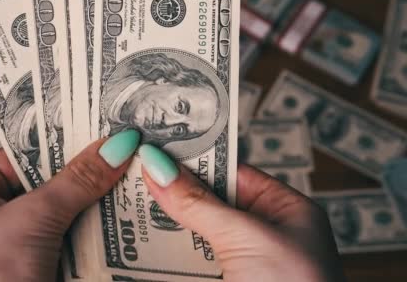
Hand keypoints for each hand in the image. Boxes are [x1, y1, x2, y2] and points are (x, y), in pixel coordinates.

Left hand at [0, 130, 140, 281]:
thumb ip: (76, 181)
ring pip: (62, 213)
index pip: (21, 151)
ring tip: (133, 180)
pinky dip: (93, 234)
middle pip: (45, 182)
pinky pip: (69, 241)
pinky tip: (124, 219)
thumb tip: (115, 146)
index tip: (101, 127)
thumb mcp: (32, 218)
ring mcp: (12, 244)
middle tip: (126, 154)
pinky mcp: (34, 268)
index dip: (61, 140)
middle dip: (85, 174)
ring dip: (94, 205)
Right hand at [139, 144, 345, 281]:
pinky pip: (186, 263)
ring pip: (192, 233)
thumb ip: (199, 203)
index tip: (157, 147)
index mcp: (285, 211)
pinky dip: (163, 254)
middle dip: (172, 190)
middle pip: (208, 202)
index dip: (195, 158)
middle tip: (133, 170)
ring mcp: (240, 263)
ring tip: (126, 200)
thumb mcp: (247, 237)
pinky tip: (137, 241)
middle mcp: (262, 234)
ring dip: (162, 223)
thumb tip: (158, 167)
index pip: (232, 172)